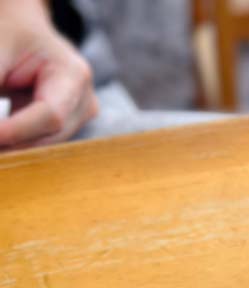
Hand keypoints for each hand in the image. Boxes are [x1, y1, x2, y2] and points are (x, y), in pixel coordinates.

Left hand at [0, 0, 97, 148]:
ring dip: (14, 143)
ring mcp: (80, 114)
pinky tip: (2, 134)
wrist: (23, 29)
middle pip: (50, 134)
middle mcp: (85, 99)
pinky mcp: (69, 124)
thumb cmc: (11, 32)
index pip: (50, 116)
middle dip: (13, 141)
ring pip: (45, 142)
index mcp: (74, 74)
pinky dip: (17, 140)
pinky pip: (41, 140)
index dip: (17, 131)